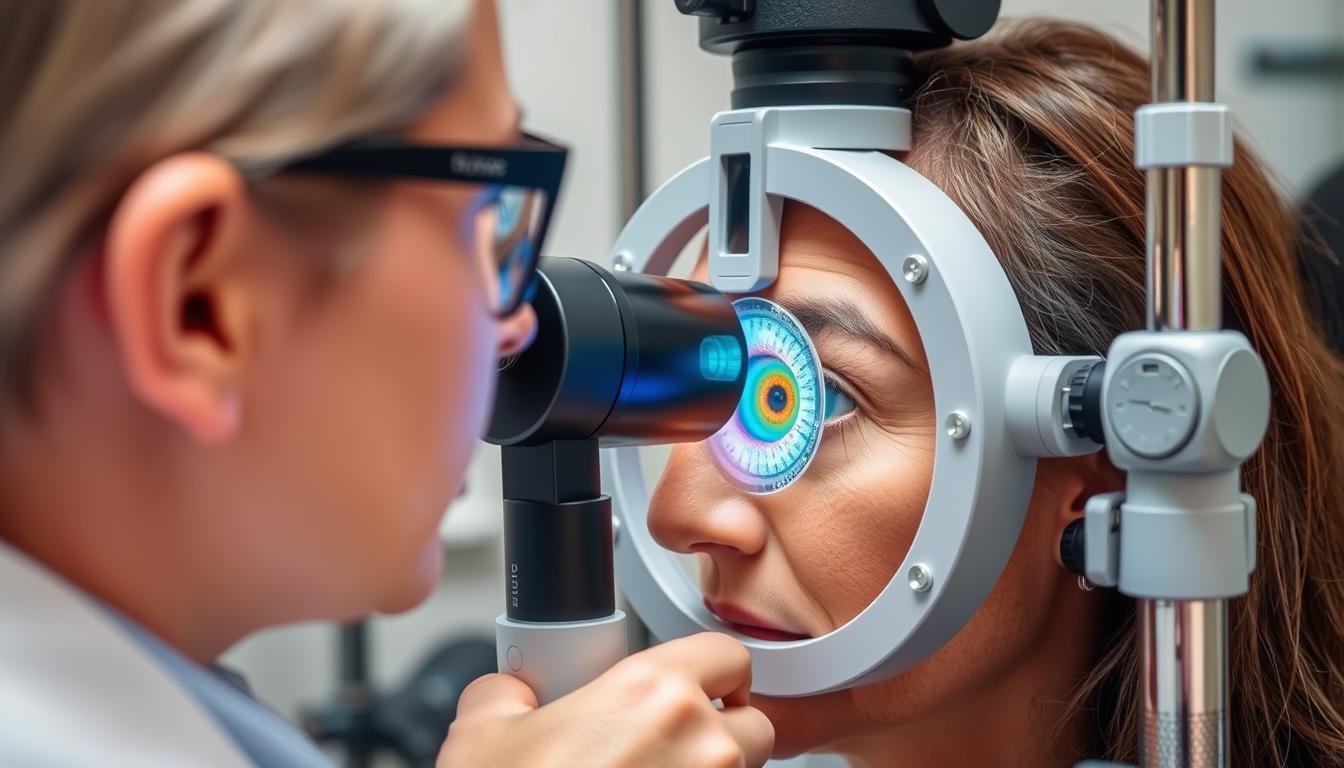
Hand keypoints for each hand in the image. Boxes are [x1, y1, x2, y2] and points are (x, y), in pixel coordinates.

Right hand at [438, 632, 773, 767]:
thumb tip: (510, 691)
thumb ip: (507, 690)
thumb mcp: (480, 731)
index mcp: (653, 693)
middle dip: (721, 735)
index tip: (695, 686)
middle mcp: (701, 746)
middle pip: (752, 726)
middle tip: (669, 749)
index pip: (727, 654)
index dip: (712, 669)